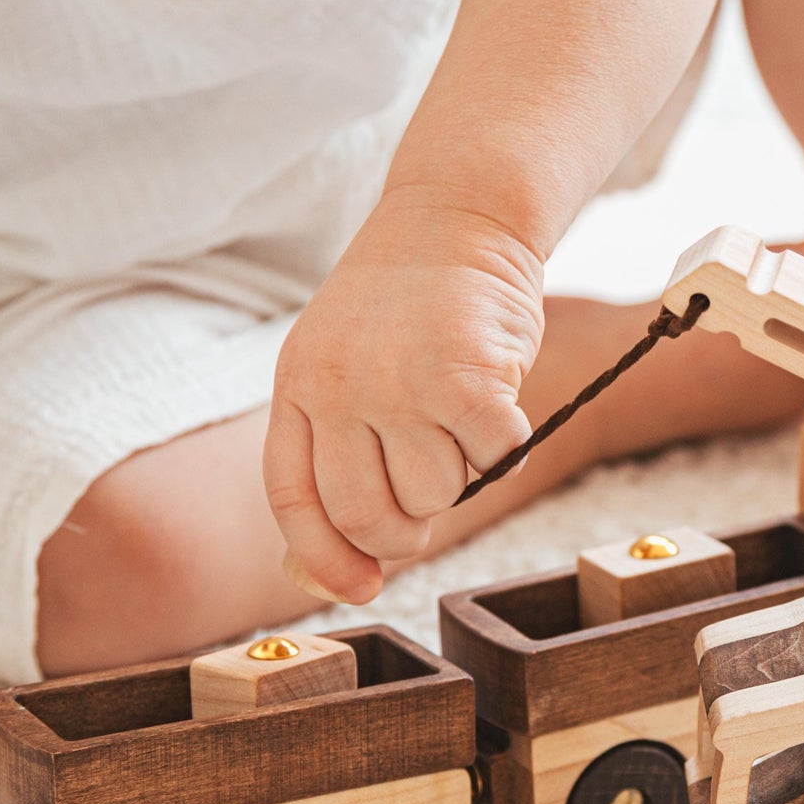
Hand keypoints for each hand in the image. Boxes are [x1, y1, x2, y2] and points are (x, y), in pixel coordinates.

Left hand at [264, 189, 543, 602]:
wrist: (459, 214)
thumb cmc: (407, 303)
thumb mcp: (341, 361)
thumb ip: (336, 446)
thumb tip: (345, 571)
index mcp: (299, 386)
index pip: (296, 500)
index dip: (324, 558)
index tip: (359, 588)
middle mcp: (340, 389)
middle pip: (368, 517)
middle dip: (404, 534)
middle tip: (427, 504)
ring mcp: (402, 386)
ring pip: (436, 496)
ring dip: (461, 472)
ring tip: (459, 413)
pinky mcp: (468, 382)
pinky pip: (494, 462)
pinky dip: (506, 446)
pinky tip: (498, 401)